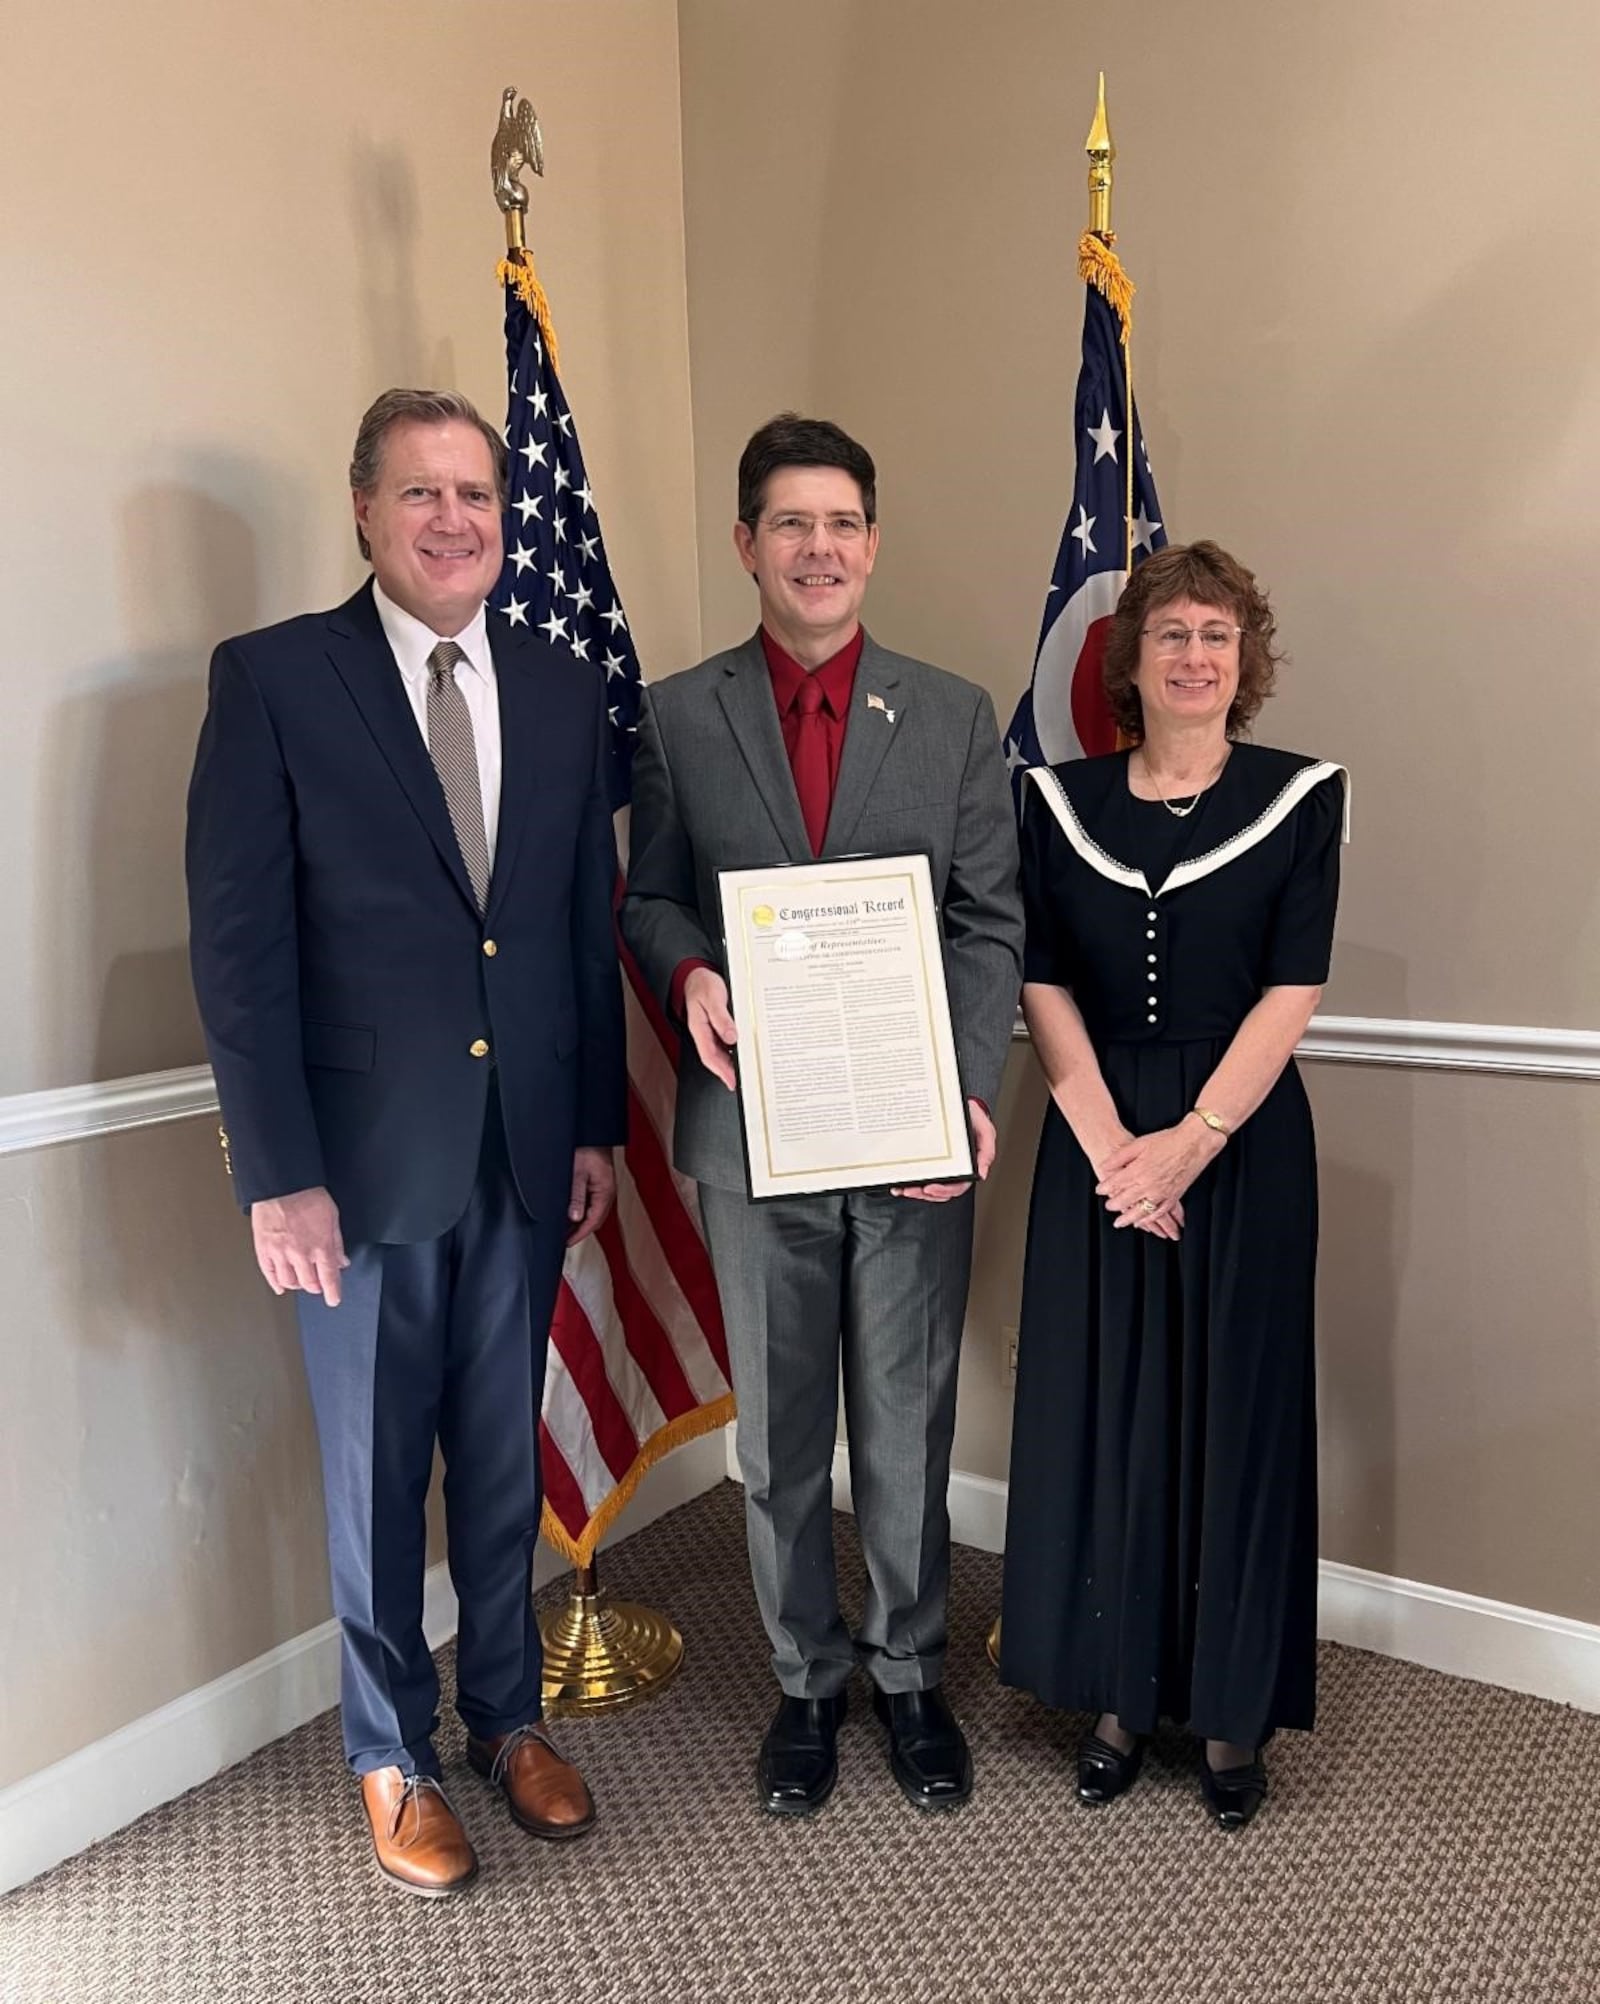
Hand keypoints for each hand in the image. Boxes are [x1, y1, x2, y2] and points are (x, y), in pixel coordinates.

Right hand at [251, 1186, 348, 1305]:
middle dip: (316, 1287)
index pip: (329, 1278)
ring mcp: (279, 1254)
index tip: (334, 1299)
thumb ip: (337, 1243)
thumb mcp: (333, 1217)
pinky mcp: (263, 1250)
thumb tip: (342, 1261)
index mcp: (320, 1246)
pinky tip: (281, 1286)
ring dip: (297, 1284)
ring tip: (301, 1280)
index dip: (333, 1292)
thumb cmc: (308, 1196)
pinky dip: (275, 1283)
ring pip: (289, 1282)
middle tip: (318, 1285)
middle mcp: (300, 1254)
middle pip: (309, 1284)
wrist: (282, 1184)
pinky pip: (269, 1274)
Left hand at [567, 1146, 616, 1246]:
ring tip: (564, 1229)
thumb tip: (574, 1217)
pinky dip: (581, 1210)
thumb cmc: (587, 1148)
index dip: (579, 1234)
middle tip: (564, 1239)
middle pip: (594, 1219)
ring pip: (592, 1212)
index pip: (593, 1222)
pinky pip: (591, 1203)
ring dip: (580, 1221)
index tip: (567, 1242)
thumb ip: (576, 1197)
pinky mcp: (597, 1183)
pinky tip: (570, 1212)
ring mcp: (603, 1188)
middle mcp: (606, 1193)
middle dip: (580, 1231)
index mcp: (605, 1193)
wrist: (592, 1133)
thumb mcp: (577, 1174)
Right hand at [683, 967, 737, 1090]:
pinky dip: (732, 1051)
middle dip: (726, 1072)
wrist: (698, 974)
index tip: (731, 1080)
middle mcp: (703, 1032)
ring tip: (743, 1073)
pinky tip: (741, 1054)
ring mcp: (709, 1030)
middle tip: (740, 1082)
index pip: (708, 1054)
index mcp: (698, 1027)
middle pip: (714, 1057)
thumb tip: (731, 1037)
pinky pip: (724, 1043)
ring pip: (719, 1052)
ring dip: (730, 1063)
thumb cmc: (703, 984)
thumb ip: (721, 1018)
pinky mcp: (716, 1027)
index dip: (720, 1070)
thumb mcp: (712, 997)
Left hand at [893, 1099, 994, 1202]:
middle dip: (924, 1193)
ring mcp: (941, 1165)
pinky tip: (899, 1183)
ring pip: (928, 1186)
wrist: (959, 1102)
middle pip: (940, 1190)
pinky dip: (909, 1180)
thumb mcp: (985, 1130)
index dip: (943, 1190)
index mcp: (967, 1165)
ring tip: (903, 1188)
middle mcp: (954, 1168)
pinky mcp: (929, 1158)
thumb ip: (987, 1151)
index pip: (957, 1185)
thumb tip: (981, 1173)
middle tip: (911, 1190)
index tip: (929, 1188)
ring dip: (915, 1191)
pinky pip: (920, 1173)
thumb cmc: (973, 1117)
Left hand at [1095, 1121, 1223, 1231]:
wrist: (1194, 1143)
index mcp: (1138, 1170)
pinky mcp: (1174, 1196)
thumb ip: (1120, 1156)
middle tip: (1108, 1206)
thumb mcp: (1139, 1143)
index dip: (1105, 1188)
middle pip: (1125, 1200)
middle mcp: (1149, 1184)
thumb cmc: (1168, 1140)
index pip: (1115, 1183)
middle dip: (1114, 1205)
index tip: (1099, 1190)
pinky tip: (1142, 1222)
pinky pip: (1159, 1212)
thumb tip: (1104, 1165)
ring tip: (1119, 1223)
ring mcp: (1162, 1192)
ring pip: (1141, 1211)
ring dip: (1128, 1219)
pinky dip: (1149, 1220)